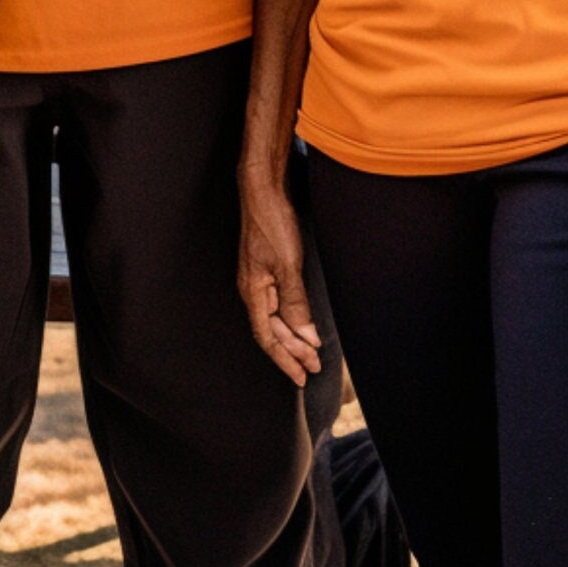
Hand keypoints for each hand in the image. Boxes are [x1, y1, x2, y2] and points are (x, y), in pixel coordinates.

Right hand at [237, 171, 322, 384]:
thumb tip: (305, 336)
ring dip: (294, 337)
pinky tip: (302, 323)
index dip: (284, 359)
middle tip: (314, 368)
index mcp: (253, 292)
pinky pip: (280, 303)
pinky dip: (293, 318)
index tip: (301, 377)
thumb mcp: (287, 266)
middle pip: (272, 331)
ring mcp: (260, 278)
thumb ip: (295, 303)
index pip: (267, 337)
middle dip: (293, 352)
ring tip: (312, 353)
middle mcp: (254, 289)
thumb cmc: (271, 222)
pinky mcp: (269, 267)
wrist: (263, 189)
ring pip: (276, 318)